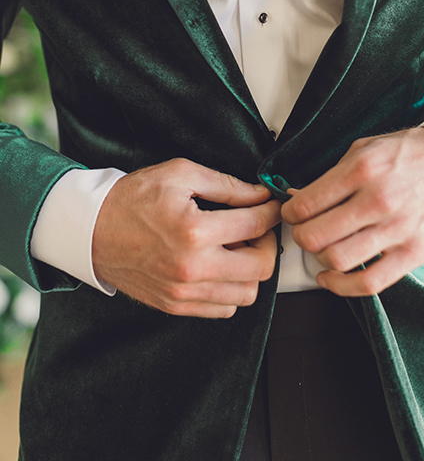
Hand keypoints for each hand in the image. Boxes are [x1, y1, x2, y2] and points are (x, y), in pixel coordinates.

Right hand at [92, 159, 280, 316]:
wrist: (92, 229)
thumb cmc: (131, 199)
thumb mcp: (180, 174)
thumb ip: (226, 185)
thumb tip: (258, 195)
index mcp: (194, 231)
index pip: (255, 224)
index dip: (271, 211)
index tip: (271, 206)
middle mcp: (192, 267)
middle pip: (261, 266)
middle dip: (268, 242)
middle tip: (258, 227)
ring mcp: (184, 292)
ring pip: (247, 293)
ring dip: (251, 269)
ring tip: (238, 248)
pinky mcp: (176, 305)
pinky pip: (223, 309)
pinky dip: (231, 289)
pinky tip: (221, 266)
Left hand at [282, 127, 423, 296]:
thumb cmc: (416, 154)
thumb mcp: (368, 148)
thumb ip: (333, 173)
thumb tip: (298, 195)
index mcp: (362, 169)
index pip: (305, 204)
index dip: (289, 213)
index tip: (290, 213)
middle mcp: (378, 200)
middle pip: (315, 236)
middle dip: (300, 236)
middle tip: (302, 231)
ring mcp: (397, 230)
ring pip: (336, 260)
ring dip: (318, 259)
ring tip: (320, 249)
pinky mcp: (413, 253)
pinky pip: (367, 283)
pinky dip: (340, 286)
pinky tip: (330, 277)